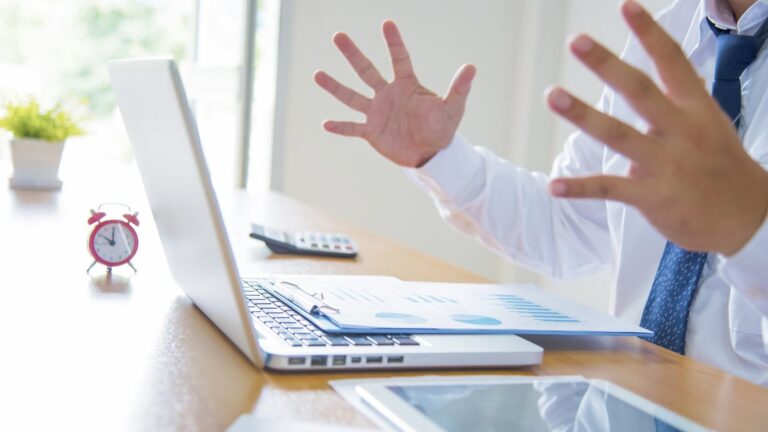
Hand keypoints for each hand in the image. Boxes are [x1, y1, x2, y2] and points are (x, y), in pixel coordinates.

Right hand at [314, 21, 475, 167]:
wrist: (430, 154)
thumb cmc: (441, 128)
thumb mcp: (452, 109)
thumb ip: (459, 89)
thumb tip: (472, 67)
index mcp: (407, 85)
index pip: (399, 59)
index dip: (394, 43)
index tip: (387, 24)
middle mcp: (388, 94)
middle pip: (367, 70)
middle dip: (352, 54)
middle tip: (338, 36)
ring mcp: (377, 112)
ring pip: (352, 97)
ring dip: (335, 87)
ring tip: (317, 74)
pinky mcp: (372, 132)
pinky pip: (353, 128)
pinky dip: (340, 127)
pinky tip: (325, 123)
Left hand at [546, 0, 767, 255]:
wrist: (746, 218)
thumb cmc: (723, 167)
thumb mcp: (712, 124)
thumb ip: (685, 100)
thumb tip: (670, 76)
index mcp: (696, 108)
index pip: (671, 61)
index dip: (649, 33)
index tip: (626, 6)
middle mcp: (679, 130)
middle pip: (638, 90)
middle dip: (606, 64)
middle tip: (575, 41)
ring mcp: (664, 163)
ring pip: (617, 134)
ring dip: (582, 114)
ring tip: (551, 94)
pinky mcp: (651, 196)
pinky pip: (608, 188)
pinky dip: (579, 188)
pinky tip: (552, 187)